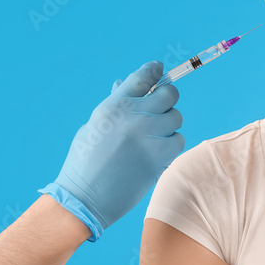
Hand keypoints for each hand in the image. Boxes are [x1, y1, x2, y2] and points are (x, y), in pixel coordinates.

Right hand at [39, 61, 184, 240]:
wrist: (86, 196)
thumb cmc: (85, 161)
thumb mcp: (94, 125)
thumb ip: (114, 105)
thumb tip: (123, 83)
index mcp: (114, 105)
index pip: (142, 77)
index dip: (154, 70)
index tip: (160, 67)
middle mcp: (134, 116)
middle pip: (169, 94)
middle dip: (167, 98)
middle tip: (161, 108)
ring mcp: (149, 135)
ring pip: (176, 118)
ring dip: (168, 125)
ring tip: (152, 137)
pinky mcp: (160, 156)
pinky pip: (178, 140)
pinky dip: (172, 145)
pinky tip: (158, 152)